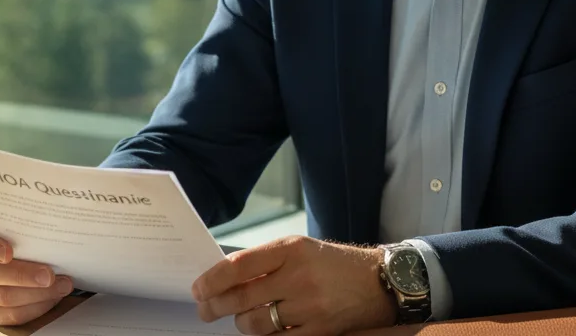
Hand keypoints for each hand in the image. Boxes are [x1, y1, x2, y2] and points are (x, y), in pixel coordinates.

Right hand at [0, 214, 74, 325]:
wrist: (23, 244)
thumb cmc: (22, 227)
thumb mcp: (20, 216)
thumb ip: (28, 216)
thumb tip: (51, 211)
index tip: (8, 253)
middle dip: (22, 276)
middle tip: (50, 276)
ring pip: (1, 297)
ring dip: (36, 294)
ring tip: (63, 286)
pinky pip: (8, 315)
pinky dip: (34, 308)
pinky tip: (52, 298)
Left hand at [192, 236, 397, 334]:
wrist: (377, 281)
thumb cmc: (332, 264)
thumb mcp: (300, 249)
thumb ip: (265, 261)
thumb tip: (223, 278)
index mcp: (291, 249)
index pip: (239, 265)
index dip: (212, 280)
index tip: (198, 288)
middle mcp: (299, 276)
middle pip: (242, 297)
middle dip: (216, 306)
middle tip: (205, 310)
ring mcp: (310, 306)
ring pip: (256, 323)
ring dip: (240, 324)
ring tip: (239, 319)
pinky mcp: (319, 331)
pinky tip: (262, 331)